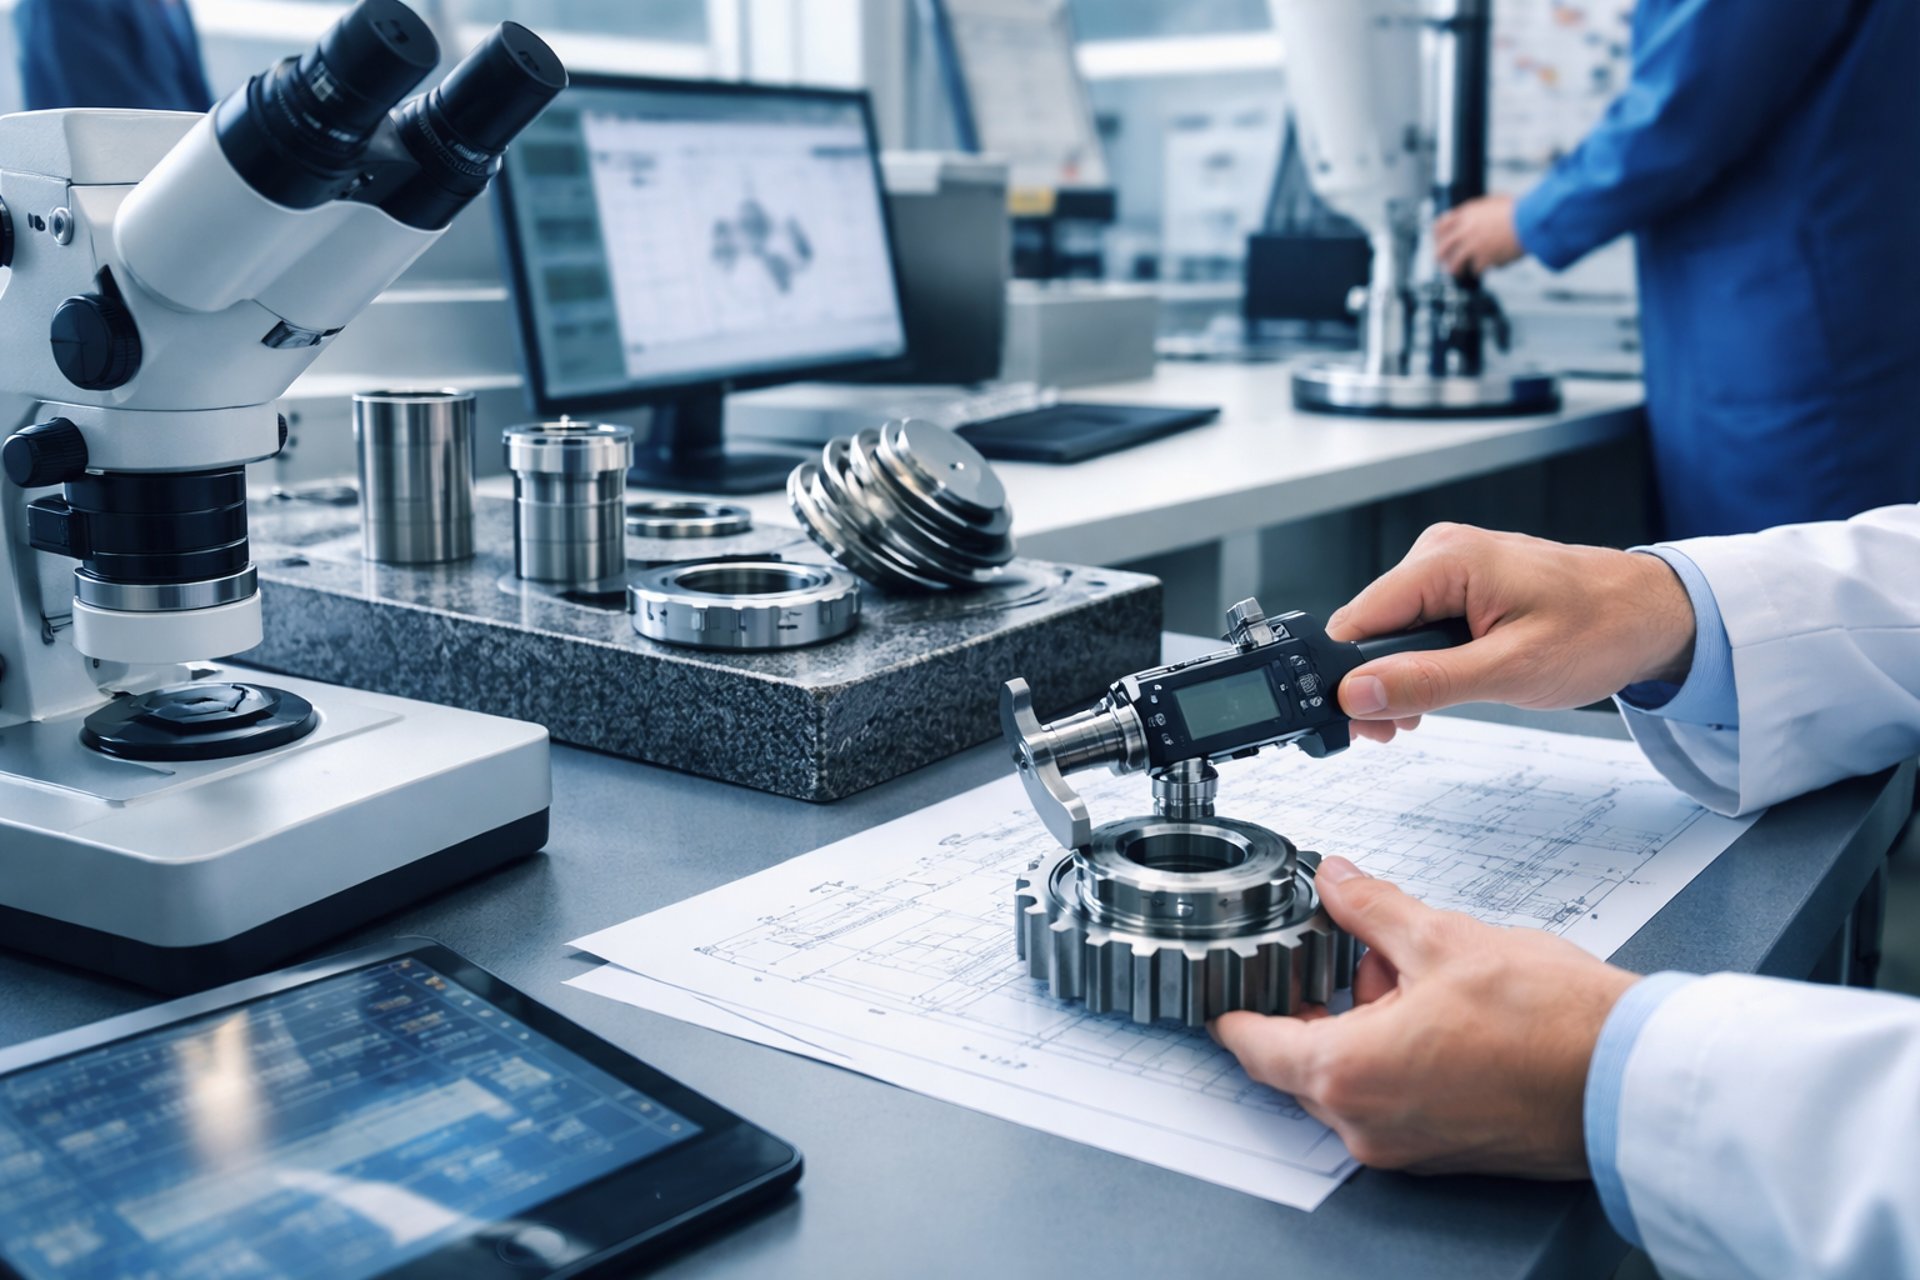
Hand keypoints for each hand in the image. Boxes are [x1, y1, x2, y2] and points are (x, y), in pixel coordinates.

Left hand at [1212, 857, 1638, 1177]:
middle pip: (1300, 1060)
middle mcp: (1367, 1124)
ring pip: (1351, 1077)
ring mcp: (1407, 1146)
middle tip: (1346, 949)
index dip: (1234, 1003)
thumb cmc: (1551, 1024)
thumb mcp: (1442, 938)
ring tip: (1413, 969)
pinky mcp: (1445, 1150)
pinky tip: (1440, 1007)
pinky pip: (1392, 1097)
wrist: (1632, 1081)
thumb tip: (1336, 881)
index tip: (1226, 981)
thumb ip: (1371, 908)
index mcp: (1347, 1075)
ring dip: (1363, 1023)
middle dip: (1318, 1000)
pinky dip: (1396, 1053)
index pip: (1252, 1044)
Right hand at [1327, 524, 1696, 743]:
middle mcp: (1440, 552)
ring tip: (1425, 713)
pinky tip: (1441, 686)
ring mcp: (1450, 567)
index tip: (1359, 720)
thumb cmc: (1601, 628)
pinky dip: (1422, 663)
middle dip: (1375, 681)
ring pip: (1392, 630)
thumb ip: (1427, 681)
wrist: (1654, 615)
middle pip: (1370, 625)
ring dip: (1399, 676)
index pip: (1358, 618)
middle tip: (1397, 728)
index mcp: (1445, 558)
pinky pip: (1418, 626)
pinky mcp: (1462, 585)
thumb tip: (1358, 692)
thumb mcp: (1510, 669)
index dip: (1348, 674)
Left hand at [1433, 195, 1523, 276]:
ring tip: (1459, 273)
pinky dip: (1479, 271)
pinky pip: (1476, 270)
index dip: (1437, 235)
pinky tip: (1483, 270)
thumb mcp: (1493, 202)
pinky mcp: (1484, 259)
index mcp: (1467, 214)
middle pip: (1443, 247)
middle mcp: (1466, 230)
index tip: (1439, 241)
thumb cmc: (1517, 210)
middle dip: (1440, 256)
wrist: (1530, 220)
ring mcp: (1473, 246)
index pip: (1441, 225)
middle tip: (1441, 261)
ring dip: (1456, 269)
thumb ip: (1478, 210)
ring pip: (1454, 263)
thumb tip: (1472, 214)